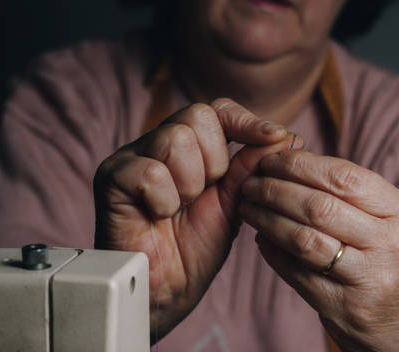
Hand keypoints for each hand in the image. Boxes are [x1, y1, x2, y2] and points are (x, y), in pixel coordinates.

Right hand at [93, 98, 298, 342]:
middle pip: (197, 116)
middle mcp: (158, 142)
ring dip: (189, 183)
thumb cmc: (197, 247)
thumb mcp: (234, 201)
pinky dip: (164, 200)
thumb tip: (286, 135)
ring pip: (175, 139)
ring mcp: (132, 156)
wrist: (169, 289)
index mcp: (189, 145)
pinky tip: (157, 216)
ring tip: (178, 208)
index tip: (274, 137)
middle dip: (214, 162)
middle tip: (200, 195)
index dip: (246, 120)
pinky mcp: (112, 177)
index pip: (218, 109)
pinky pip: (151, 171)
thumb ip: (252, 166)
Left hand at [240, 150, 398, 351]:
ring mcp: (370, 281)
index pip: (345, 177)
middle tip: (251, 183)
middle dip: (275, 189)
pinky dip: (273, 252)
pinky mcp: (346, 310)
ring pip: (303, 239)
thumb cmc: (397, 263)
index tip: (273, 160)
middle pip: (319, 207)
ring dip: (267, 219)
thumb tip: (294, 160)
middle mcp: (392, 246)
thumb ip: (355, 195)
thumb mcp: (395, 223)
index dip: (301, 165)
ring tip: (249, 207)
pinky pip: (297, 273)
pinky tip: (261, 238)